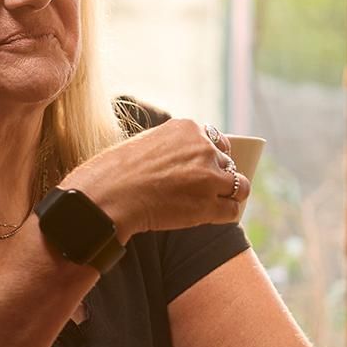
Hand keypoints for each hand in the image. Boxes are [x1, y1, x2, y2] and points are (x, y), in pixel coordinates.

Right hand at [61, 118, 246, 238]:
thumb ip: (171, 148)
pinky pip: (232, 211)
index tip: (207, 168)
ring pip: (240, 186)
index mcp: (188, 129)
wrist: (107, 197)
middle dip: (218, 176)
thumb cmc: (115, 173)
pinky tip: (211, 218)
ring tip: (215, 204)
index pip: (216, 140)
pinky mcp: (208, 206)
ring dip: (229, 195)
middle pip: (228, 163)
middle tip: (204, 190)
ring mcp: (209, 178)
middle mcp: (204, 149)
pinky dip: (225, 215)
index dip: (213, 156)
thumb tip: (185, 163)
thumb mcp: (146, 144)